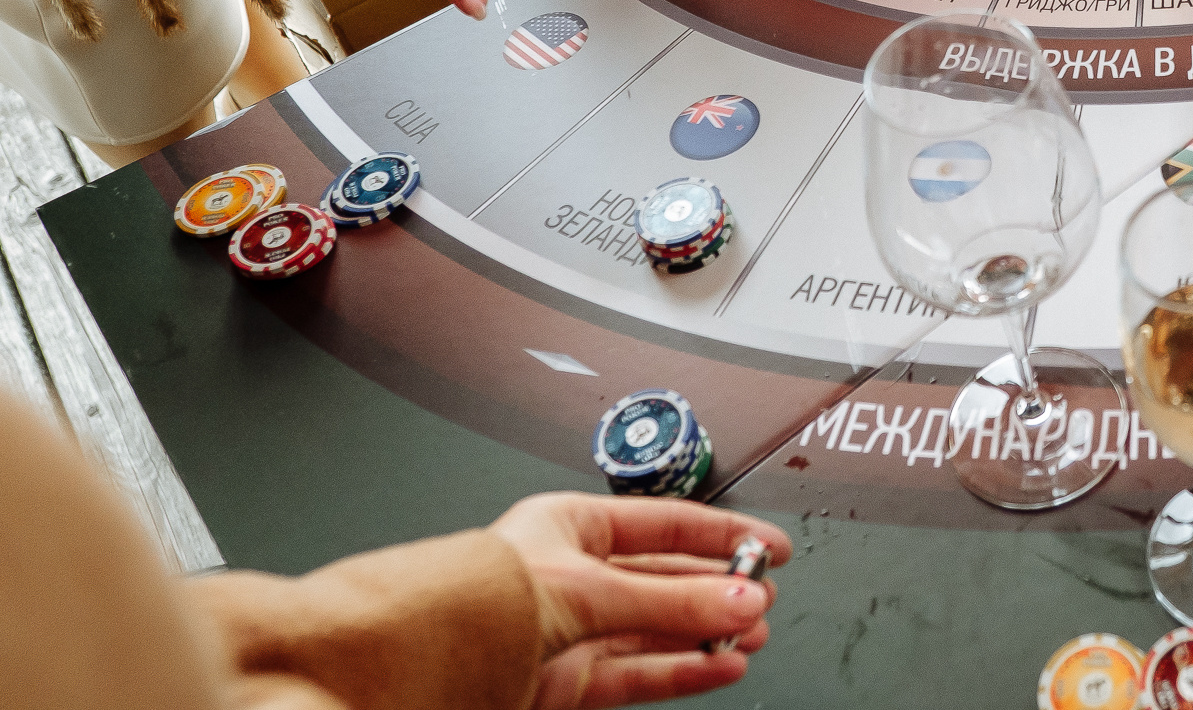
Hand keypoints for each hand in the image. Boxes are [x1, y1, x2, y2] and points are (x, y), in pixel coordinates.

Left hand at [488, 492, 791, 709]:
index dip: (720, 534)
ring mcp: (569, 633)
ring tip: (752, 634)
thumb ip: (670, 602)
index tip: (765, 545)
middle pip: (663, 580)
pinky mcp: (564, 684)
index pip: (664, 524)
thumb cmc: (472, 602)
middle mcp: (570, 576)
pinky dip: (682, 671)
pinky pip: (637, 673)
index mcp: (568, 526)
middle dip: (718, 590)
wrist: (411, 667)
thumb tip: (741, 600)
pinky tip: (718, 665)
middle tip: (764, 594)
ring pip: (655, 631)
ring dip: (707, 633)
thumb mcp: (588, 589)